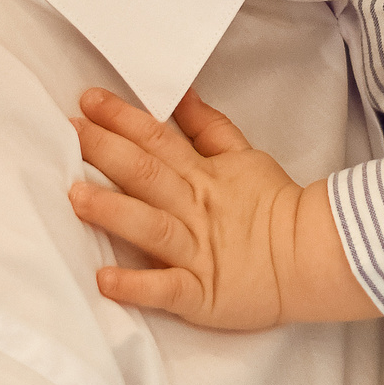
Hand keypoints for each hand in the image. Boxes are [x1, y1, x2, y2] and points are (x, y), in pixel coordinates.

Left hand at [67, 86, 377, 328]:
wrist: (312, 257)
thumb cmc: (272, 205)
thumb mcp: (241, 154)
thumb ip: (206, 125)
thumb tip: (180, 92)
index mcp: (202, 175)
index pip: (157, 139)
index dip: (122, 118)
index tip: (88, 100)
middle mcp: (194, 209)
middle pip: (147, 174)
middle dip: (106, 151)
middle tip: (71, 131)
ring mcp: (197, 251)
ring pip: (151, 228)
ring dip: (113, 211)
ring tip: (76, 198)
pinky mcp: (201, 293)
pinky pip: (167, 289)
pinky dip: (137, 286)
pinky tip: (105, 280)